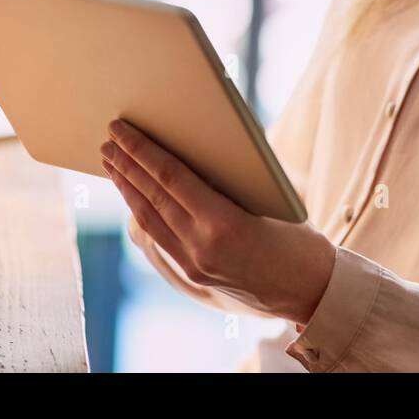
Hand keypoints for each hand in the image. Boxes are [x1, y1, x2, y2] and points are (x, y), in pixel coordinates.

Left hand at [101, 118, 335, 325]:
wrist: (311, 289)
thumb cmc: (299, 235)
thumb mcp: (269, 197)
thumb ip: (228, 177)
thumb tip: (193, 145)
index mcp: (223, 224)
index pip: (171, 178)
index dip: (142, 151)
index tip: (122, 130)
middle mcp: (201, 248)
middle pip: (152, 198)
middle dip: (126, 165)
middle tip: (108, 139)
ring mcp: (193, 265)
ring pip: (148, 220)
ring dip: (127, 188)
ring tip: (112, 162)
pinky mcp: (193, 275)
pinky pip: (158, 238)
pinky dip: (142, 212)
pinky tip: (134, 196)